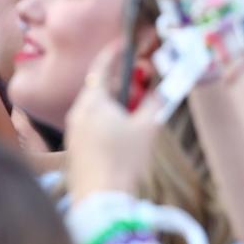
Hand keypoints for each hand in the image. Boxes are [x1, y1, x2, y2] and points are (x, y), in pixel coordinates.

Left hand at [65, 46, 160, 202]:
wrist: (100, 201)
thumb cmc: (123, 160)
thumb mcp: (147, 127)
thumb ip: (157, 102)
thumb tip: (168, 86)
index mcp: (92, 102)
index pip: (101, 67)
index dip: (115, 52)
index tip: (126, 43)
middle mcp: (78, 112)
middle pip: (99, 86)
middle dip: (121, 79)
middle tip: (142, 76)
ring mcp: (74, 132)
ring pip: (96, 105)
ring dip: (116, 99)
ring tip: (137, 104)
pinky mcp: (76, 148)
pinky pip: (92, 122)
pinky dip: (108, 116)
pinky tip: (125, 128)